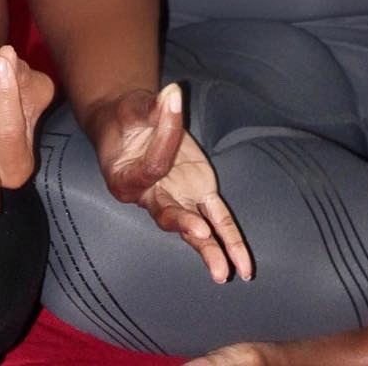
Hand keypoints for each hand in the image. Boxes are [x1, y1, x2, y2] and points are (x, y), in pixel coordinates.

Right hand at [88, 85, 251, 283]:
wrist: (129, 125)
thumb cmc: (126, 117)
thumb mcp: (133, 108)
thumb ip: (153, 107)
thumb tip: (172, 94)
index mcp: (124, 177)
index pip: (151, 167)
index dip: (163, 142)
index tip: (171, 107)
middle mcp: (149, 197)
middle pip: (167, 213)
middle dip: (184, 224)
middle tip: (199, 231)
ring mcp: (176, 199)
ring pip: (193, 228)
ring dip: (210, 248)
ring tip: (224, 272)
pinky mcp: (198, 195)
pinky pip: (216, 220)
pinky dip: (230, 241)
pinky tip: (243, 266)